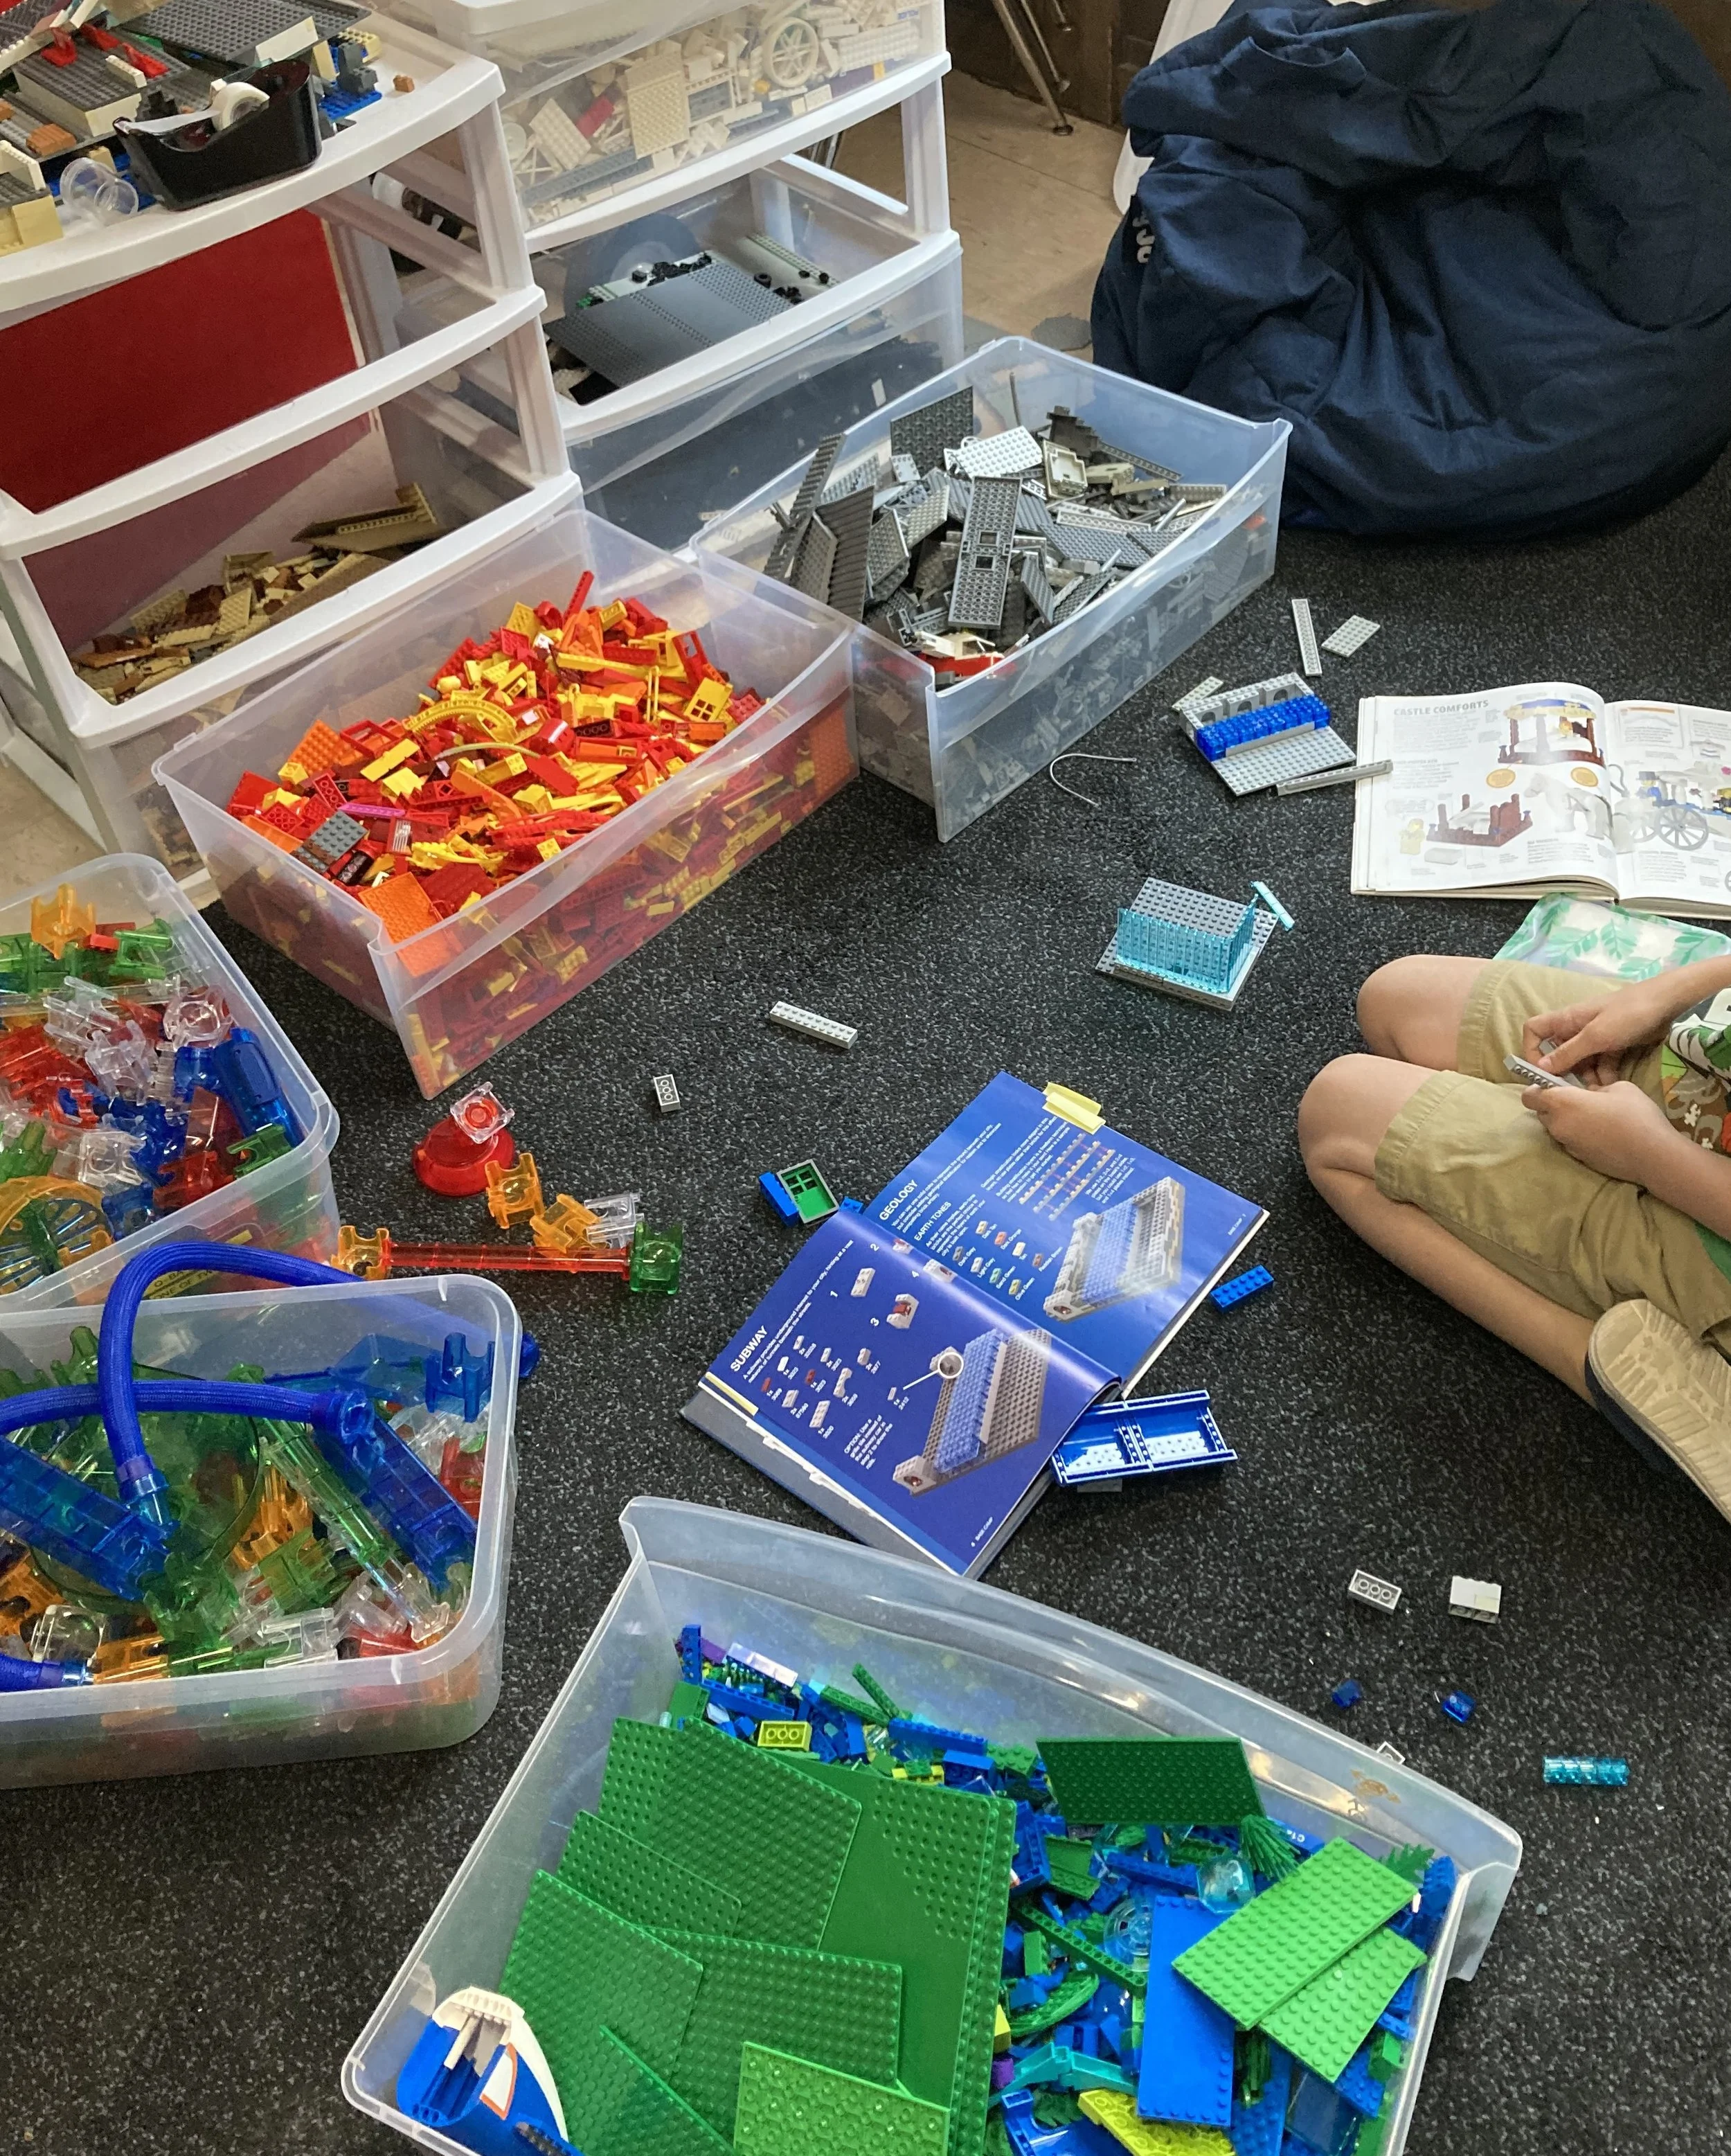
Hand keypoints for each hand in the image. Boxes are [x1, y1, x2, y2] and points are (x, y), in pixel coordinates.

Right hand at [1523, 981, 1678, 1086]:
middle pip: (1558, 1052)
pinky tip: (1611, 1085)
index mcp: (1566, 1020)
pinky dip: (1603, 1074)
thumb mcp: (1596, 1036)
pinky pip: (1600, 1063)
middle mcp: (1576, 1028)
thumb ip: (1568, 1053)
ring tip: (1596, 1091)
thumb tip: (1540, 1068)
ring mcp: (1596, 1037)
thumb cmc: (1627, 1014)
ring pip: (1580, 1061)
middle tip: (1572, 1091)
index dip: (1531, 1049)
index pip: (1534, 1031)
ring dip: (1586, 1076)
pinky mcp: (1613, 1045)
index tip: (1541, 1071)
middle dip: (1563, 1071)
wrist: (1667, 1003)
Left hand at [1525, 1078, 1677, 1181]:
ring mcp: (1568, 1145)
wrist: (1653, 1155)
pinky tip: (1602, 1133)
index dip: (1537, 1088)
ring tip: (1593, 1115)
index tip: (1554, 1084)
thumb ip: (1595, 1088)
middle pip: (1542, 1113)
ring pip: (1557, 1128)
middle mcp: (1558, 1126)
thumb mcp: (1618, 1087)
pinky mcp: (1580, 1159)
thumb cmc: (1634, 1114)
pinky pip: (1571, 1142)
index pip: (1529, 1096)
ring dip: (1567, 1120)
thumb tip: (1590, 1093)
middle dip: (1553, 1104)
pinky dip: (1579, 1135)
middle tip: (1578, 1098)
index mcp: (1562, 1103)